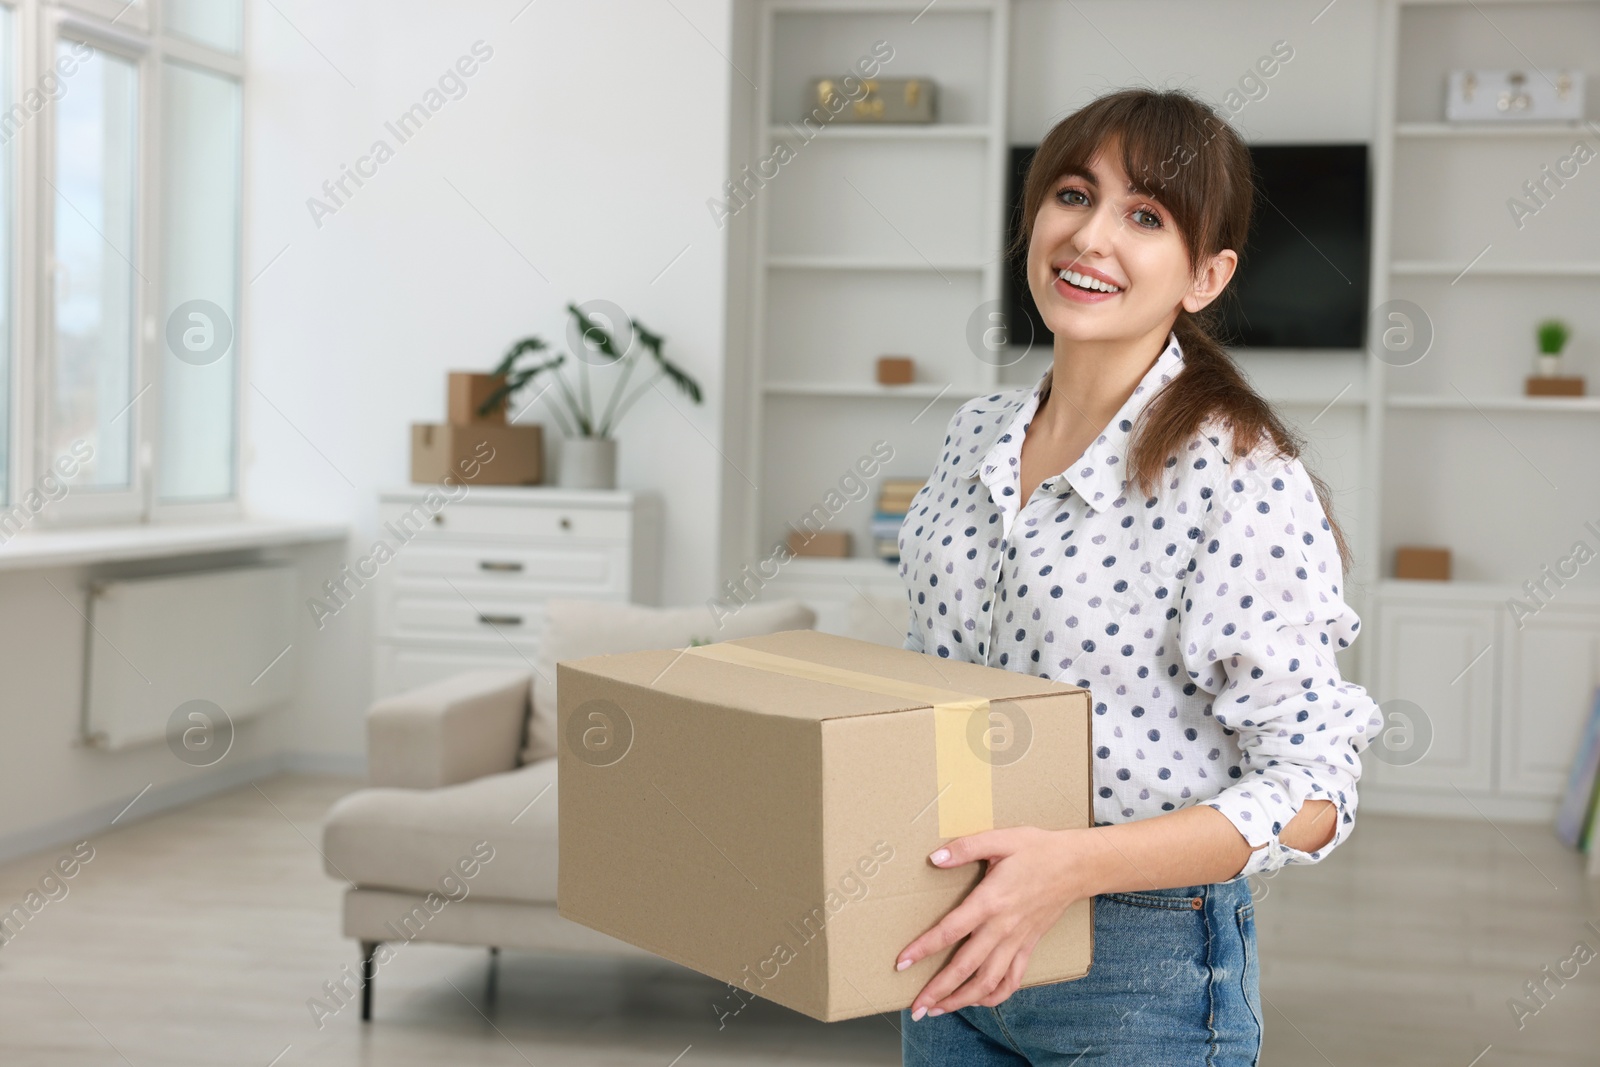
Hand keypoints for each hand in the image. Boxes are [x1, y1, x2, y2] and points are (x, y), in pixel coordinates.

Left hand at [894, 826, 1092, 1019]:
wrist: (1076, 866)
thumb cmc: (1037, 849)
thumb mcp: (1000, 839)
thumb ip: (965, 848)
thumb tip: (934, 858)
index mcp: (991, 901)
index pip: (951, 931)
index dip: (924, 948)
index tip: (902, 962)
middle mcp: (1003, 928)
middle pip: (966, 967)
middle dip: (938, 990)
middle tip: (915, 1007)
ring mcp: (1017, 941)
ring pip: (988, 982)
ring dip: (961, 1000)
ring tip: (937, 1010)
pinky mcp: (1029, 947)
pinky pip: (1012, 981)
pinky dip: (994, 997)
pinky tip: (977, 1001)